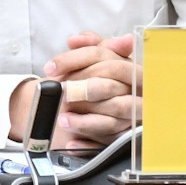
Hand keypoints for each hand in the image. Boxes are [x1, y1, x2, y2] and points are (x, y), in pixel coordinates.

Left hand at [40, 30, 139, 146]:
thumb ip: (91, 45)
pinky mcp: (124, 139)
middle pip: (109, 88)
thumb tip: (76, 40)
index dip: (74, 61)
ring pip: (110, 119)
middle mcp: (135, 94)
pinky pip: (107, 145)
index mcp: (130, 70)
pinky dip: (88, 145)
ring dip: (83, 121)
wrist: (98, 103)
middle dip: (82, 89)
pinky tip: (71, 143)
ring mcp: (131, 119)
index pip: (108, 61)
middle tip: (60, 92)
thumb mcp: (99, 57)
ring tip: (62, 119)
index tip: (50, 68)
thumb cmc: (100, 76)